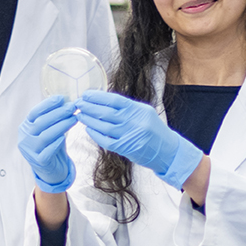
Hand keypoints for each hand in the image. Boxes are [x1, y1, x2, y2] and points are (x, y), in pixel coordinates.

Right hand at [18, 95, 77, 192]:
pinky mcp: (38, 162)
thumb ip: (54, 118)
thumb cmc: (51, 146)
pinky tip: (64, 137)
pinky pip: (46, 152)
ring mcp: (30, 151)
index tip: (61, 98)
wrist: (51, 170)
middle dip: (57, 113)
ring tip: (74, 118)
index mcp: (26, 127)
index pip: (34, 113)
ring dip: (60, 126)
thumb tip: (65, 100)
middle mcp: (25, 138)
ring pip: (45, 136)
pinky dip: (55, 144)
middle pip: (40, 123)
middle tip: (72, 107)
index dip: (47, 105)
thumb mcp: (50, 129)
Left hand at [75, 90, 201, 189]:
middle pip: (106, 112)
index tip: (86, 94)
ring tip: (80, 114)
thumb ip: (127, 107)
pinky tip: (88, 129)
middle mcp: (134, 121)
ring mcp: (129, 136)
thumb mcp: (145, 113)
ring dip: (89, 120)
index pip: (114, 100)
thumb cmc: (155, 130)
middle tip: (77, 103)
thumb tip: (104, 100)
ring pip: (103, 126)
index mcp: (138, 110)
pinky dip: (95, 134)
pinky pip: (106, 141)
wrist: (168, 151)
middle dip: (89, 107)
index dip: (98, 96)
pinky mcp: (126, 149)